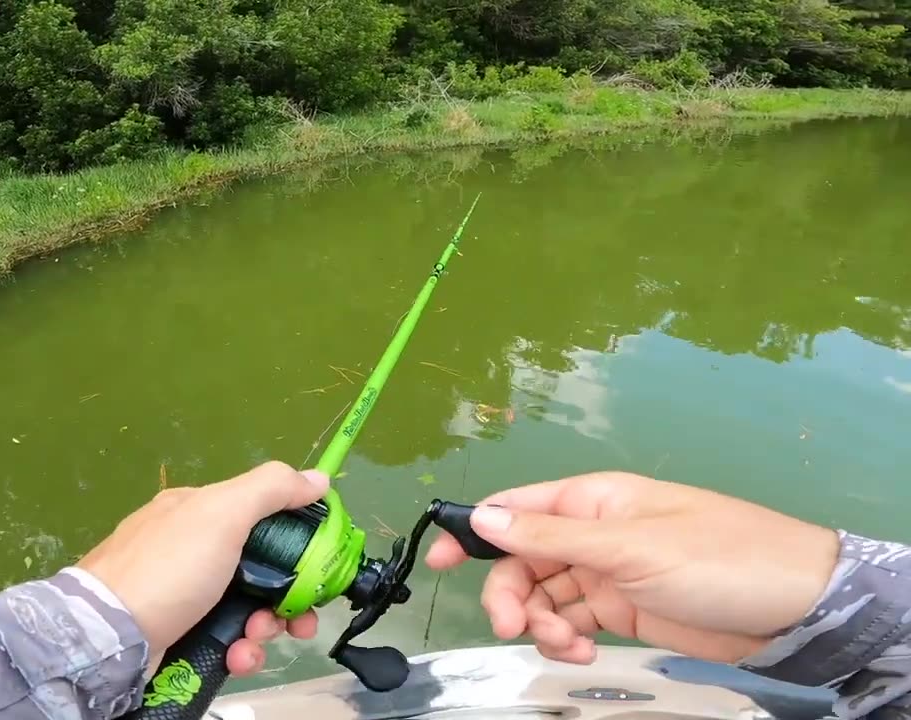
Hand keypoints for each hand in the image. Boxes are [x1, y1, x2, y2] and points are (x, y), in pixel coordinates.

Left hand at [77, 461, 326, 675]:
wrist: (106, 635)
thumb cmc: (168, 568)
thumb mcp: (222, 513)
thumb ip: (271, 490)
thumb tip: (318, 477)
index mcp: (199, 512)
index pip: (262, 518)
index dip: (296, 545)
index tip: (317, 573)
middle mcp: (190, 549)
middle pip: (259, 570)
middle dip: (285, 599)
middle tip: (298, 622)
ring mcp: (182, 594)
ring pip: (244, 609)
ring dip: (263, 629)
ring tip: (254, 642)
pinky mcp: (177, 633)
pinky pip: (222, 639)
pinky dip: (237, 650)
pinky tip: (236, 658)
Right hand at [425, 471, 839, 663]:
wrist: (795, 605)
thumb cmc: (718, 556)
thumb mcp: (629, 545)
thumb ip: (552, 532)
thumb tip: (483, 515)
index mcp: (592, 499)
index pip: (516, 507)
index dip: (473, 529)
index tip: (436, 559)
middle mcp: (593, 532)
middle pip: (523, 559)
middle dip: (509, 592)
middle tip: (510, 627)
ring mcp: (608, 572)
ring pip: (544, 595)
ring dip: (539, 622)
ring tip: (562, 645)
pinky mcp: (623, 610)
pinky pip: (572, 620)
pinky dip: (564, 637)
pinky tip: (578, 651)